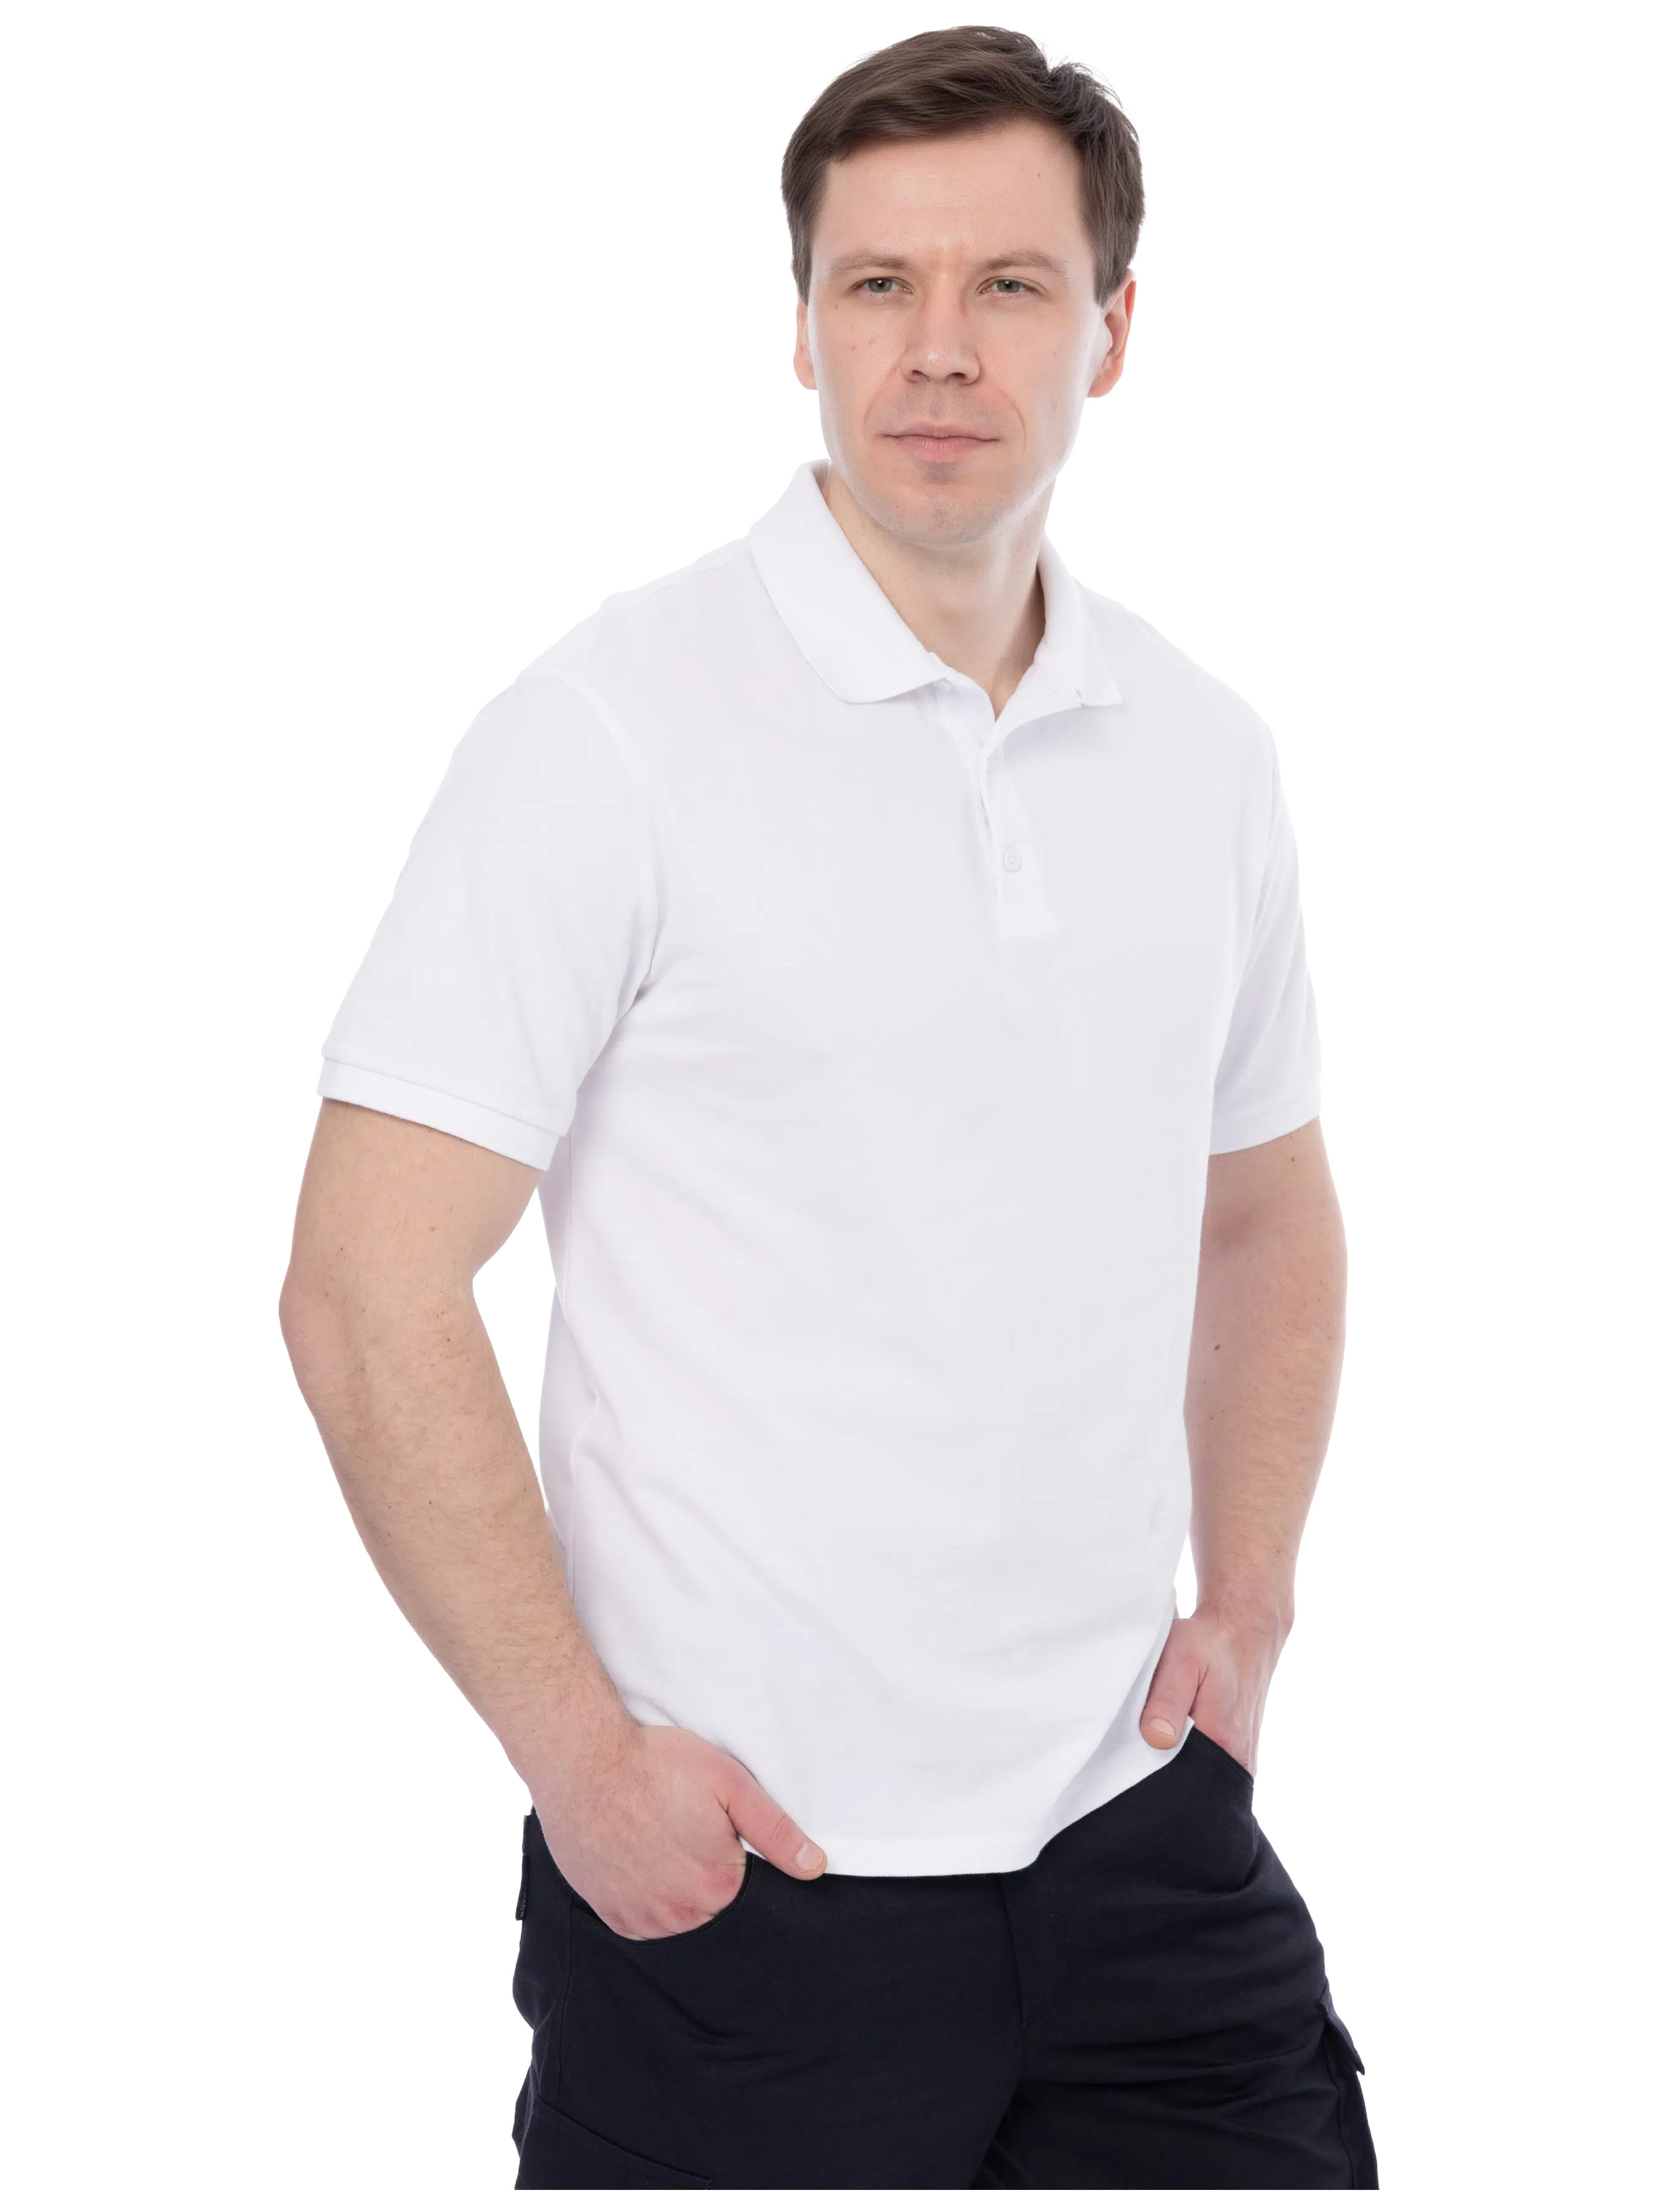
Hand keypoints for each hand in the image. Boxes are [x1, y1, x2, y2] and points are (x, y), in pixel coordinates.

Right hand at [530, 1720, 828, 1938]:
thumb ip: (775, 1831)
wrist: (584, 1761)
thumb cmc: (657, 1765)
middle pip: (710, 1905)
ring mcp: (640, 1918)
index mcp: (717, 1888)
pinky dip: (645, 1895)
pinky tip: (638, 1856)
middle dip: (704, 1872)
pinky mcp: (610, 1914)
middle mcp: (679, 1916)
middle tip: (682, 1827)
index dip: (732, 1853)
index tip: (712, 1826)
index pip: (746, 1888)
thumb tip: (815, 1867)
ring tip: (658, 1838)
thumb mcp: (730, 1783)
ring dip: (674, 1887)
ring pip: (676, 1916)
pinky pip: (641, 1918)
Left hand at [1137, 1602, 1290, 1776]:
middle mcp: (1235, 1760)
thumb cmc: (1210, 1643)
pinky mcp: (1238, 1752)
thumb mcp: (1181, 1660)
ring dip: (1175, 1766)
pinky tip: (1176, 1737)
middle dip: (1161, 1776)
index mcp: (1221, 1742)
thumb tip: (1155, 1739)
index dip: (1150, 1778)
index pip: (1180, 1786)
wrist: (1245, 1629)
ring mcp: (1239, 1759)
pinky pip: (1207, 1768)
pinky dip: (1188, 1758)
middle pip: (1188, 1786)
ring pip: (1198, 1778)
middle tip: (1141, 1748)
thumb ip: (1167, 1701)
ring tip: (1159, 1739)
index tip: (1130, 1763)